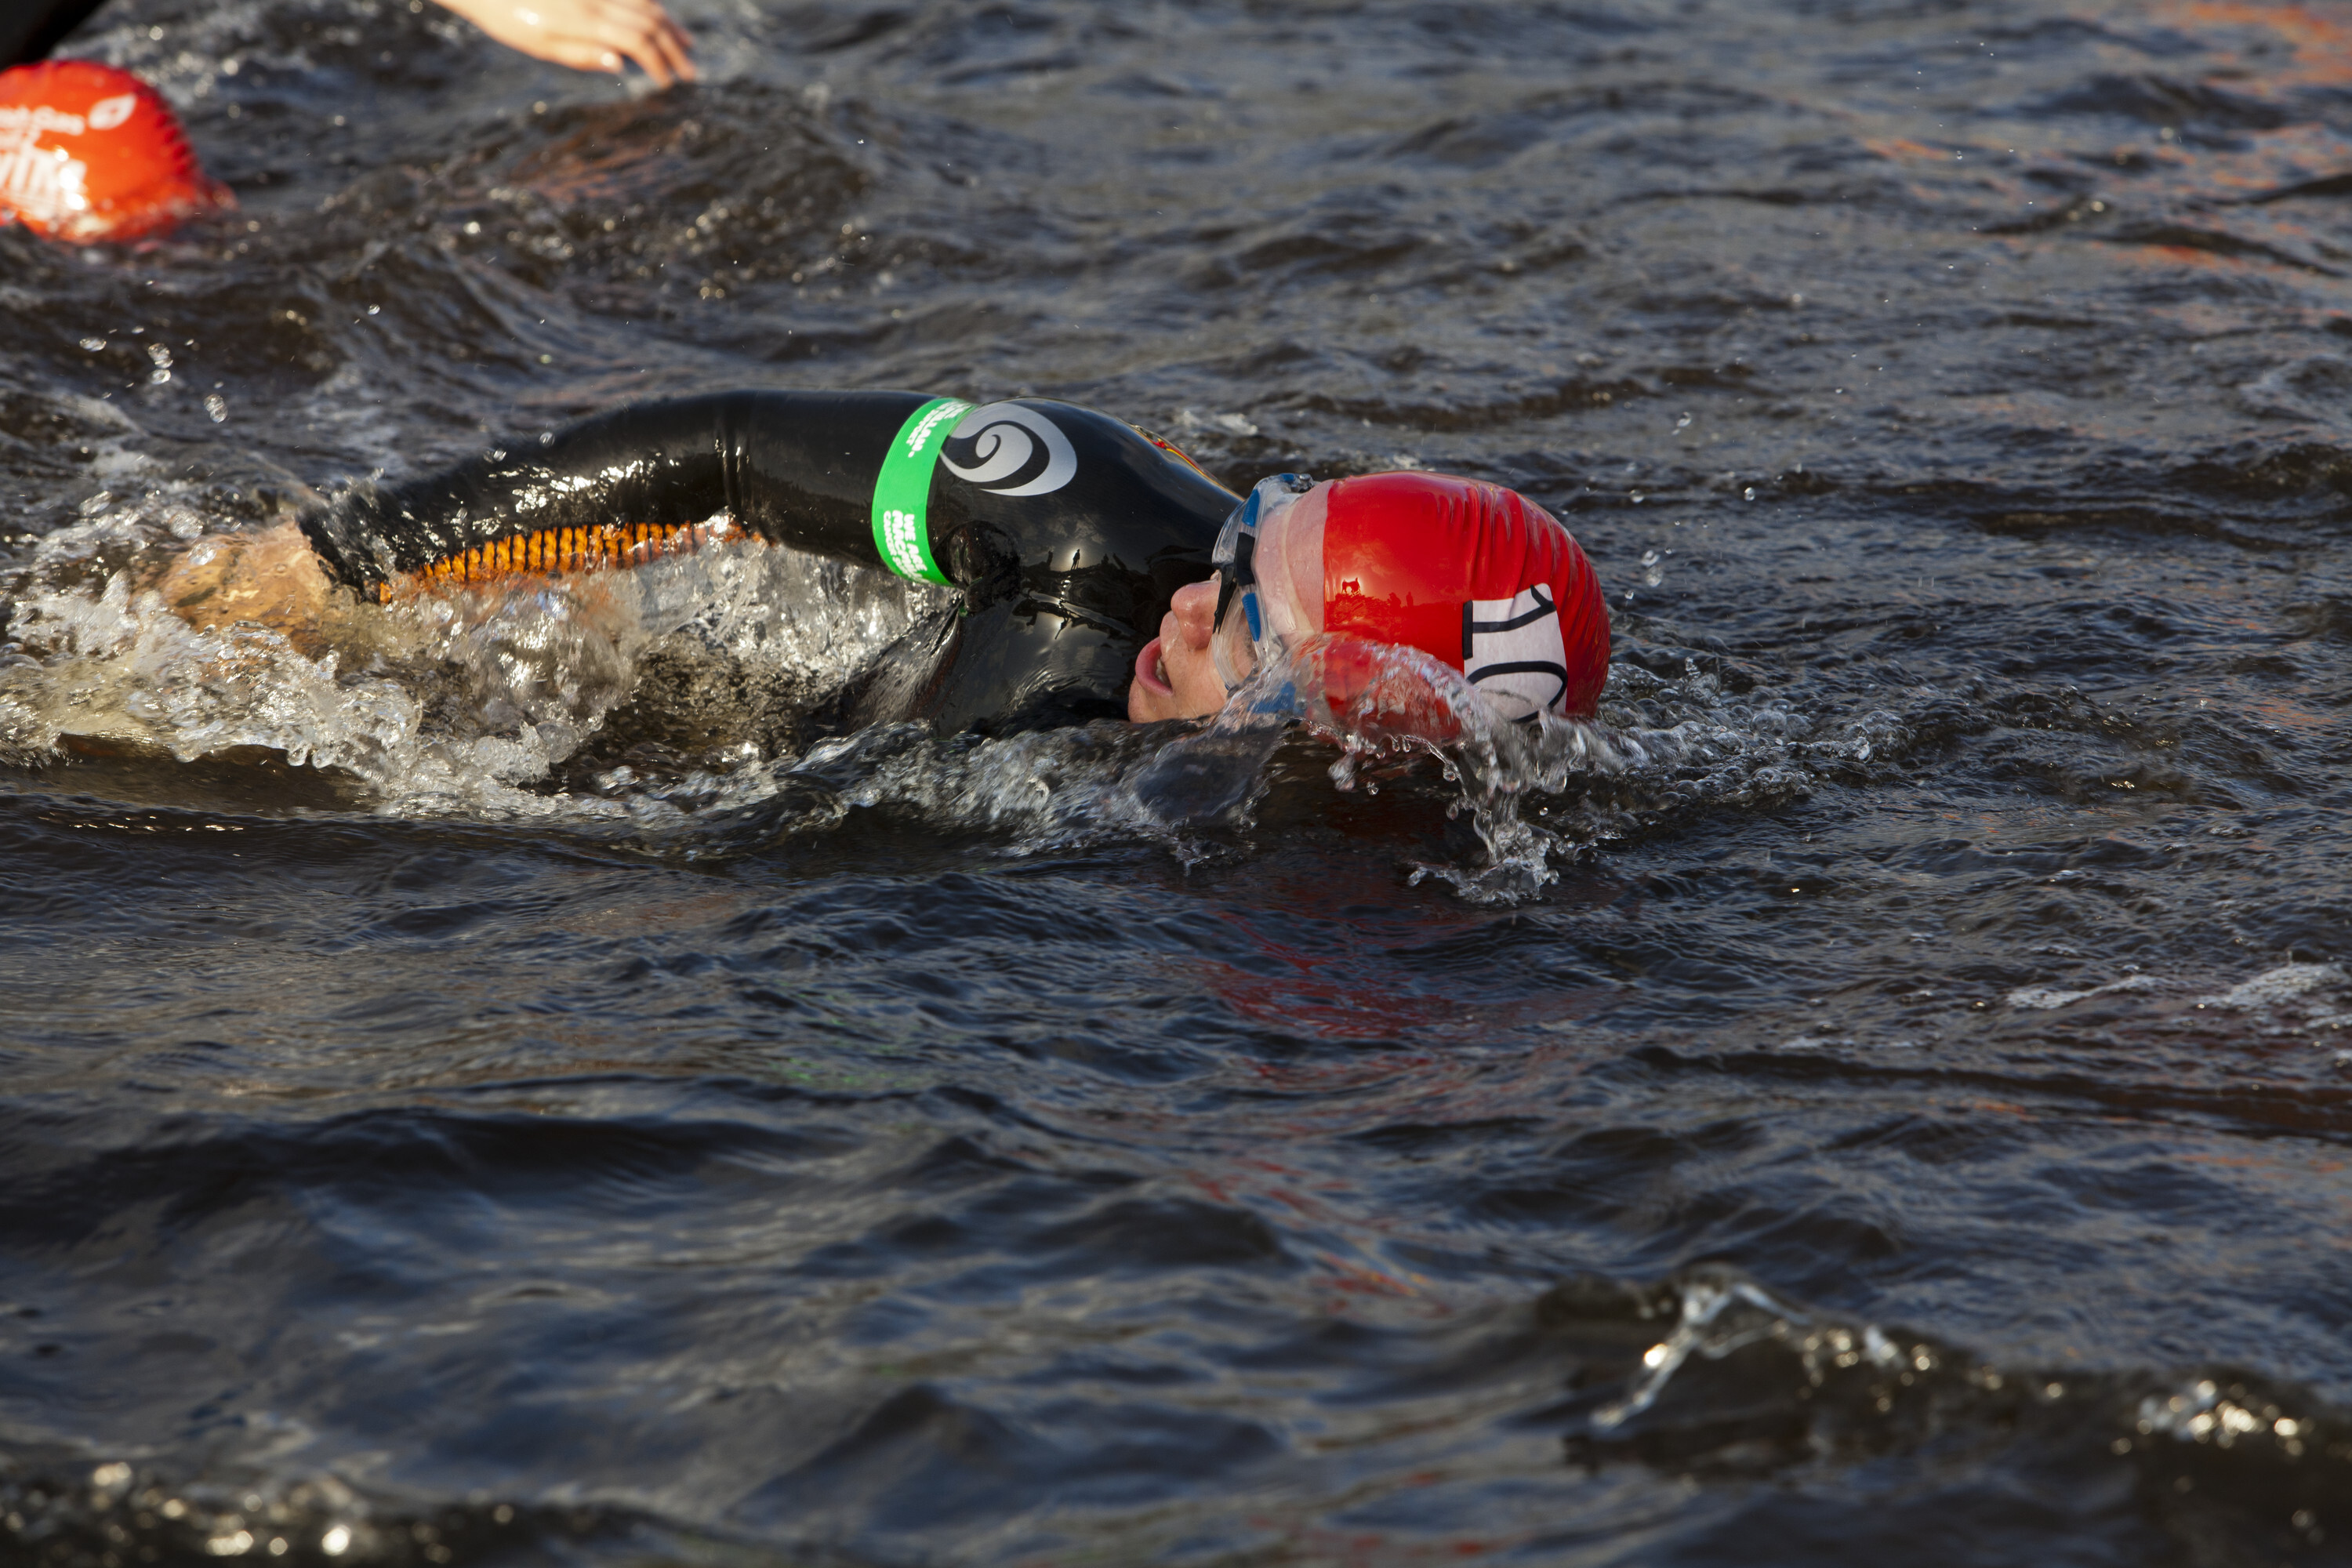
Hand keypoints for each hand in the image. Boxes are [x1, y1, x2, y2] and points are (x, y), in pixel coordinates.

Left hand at [431, 0, 695, 87]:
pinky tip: (657, 14)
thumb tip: (621, 66)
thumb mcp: (539, 46)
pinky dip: (649, 3)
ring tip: (686, 43)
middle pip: (649, 22)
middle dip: (673, 48)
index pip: (638, 43)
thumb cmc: (507, 17)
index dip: (659, 64)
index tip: (668, 83)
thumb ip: (582, 55)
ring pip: (644, 2)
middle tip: (690, 71)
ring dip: (669, 24)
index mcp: (585, 21)